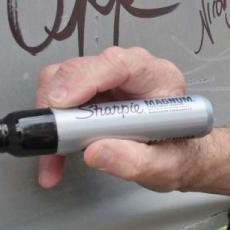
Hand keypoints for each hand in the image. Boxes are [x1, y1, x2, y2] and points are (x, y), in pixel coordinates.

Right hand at [33, 46, 229, 194]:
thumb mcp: (166, 166)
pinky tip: (54, 158)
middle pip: (81, 71)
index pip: (118, 64)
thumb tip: (96, 152)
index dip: (85, 79)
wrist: (180, 159)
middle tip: (52, 141)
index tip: (62, 103)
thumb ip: (136, 161)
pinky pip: (59, 103)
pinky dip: (51, 131)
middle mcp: (130, 72)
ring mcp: (106, 81)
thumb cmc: (180, 154)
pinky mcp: (89, 95)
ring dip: (50, 121)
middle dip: (58, 106)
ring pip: (61, 84)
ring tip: (53, 159)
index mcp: (158, 77)